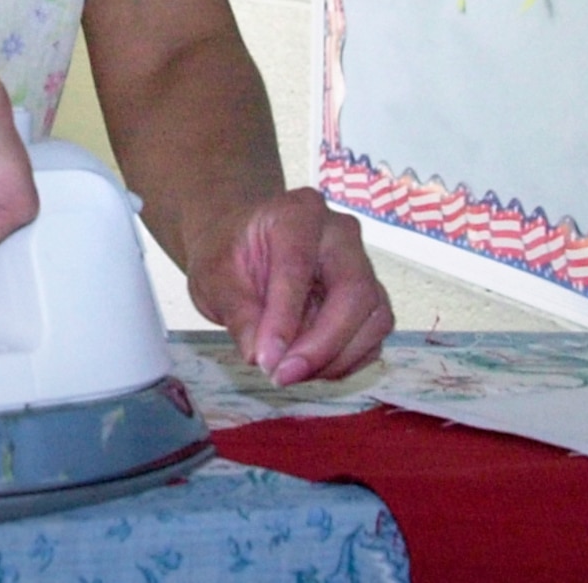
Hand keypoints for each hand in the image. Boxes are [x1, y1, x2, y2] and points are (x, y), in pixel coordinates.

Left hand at [185, 188, 393, 385]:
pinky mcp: (369, 299)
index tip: (264, 360)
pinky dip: (344, 362)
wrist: (242, 248)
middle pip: (354, 291)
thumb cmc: (228, 255)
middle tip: (282, 376)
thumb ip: (238, 313)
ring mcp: (361, 265)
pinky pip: (372, 337)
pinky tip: (307, 368)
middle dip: (322, 344)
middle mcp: (340, 233)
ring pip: (374, 318)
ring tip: (289, 373)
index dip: (284, 317)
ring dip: (335, 358)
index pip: (299, 265)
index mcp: (298, 212)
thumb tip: (259, 356)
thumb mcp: (213, 277)